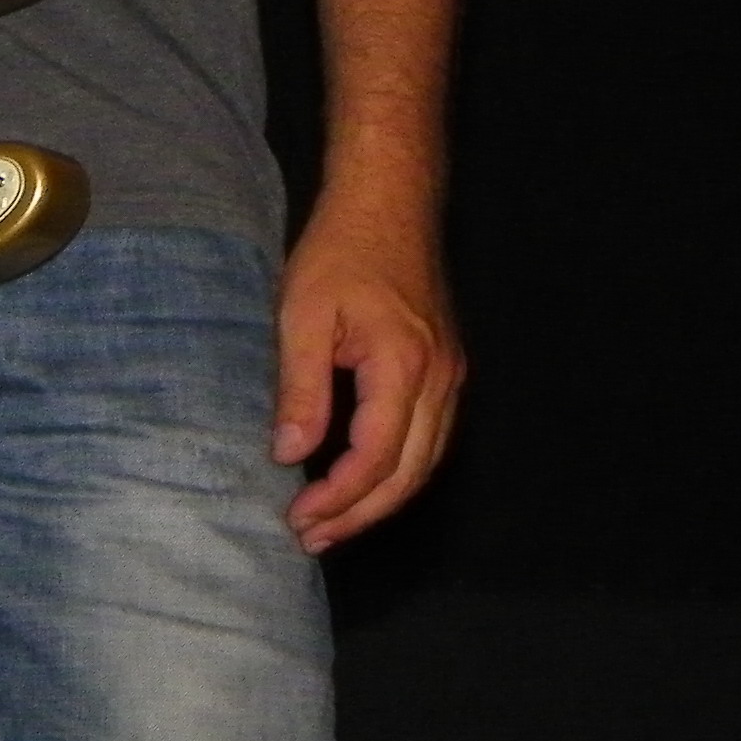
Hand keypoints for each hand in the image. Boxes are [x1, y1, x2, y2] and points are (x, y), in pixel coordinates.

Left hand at [273, 198, 461, 550]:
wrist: (389, 201)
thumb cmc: (341, 249)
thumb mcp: (303, 315)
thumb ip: (300, 389)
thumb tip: (289, 454)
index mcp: (404, 365)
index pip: (375, 458)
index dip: (337, 497)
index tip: (297, 517)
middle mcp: (440, 378)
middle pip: (408, 474)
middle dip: (360, 515)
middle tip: (312, 539)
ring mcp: (450, 373)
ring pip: (426, 462)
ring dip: (381, 499)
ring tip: (333, 523)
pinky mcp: (446, 366)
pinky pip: (430, 438)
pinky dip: (399, 470)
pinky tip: (365, 480)